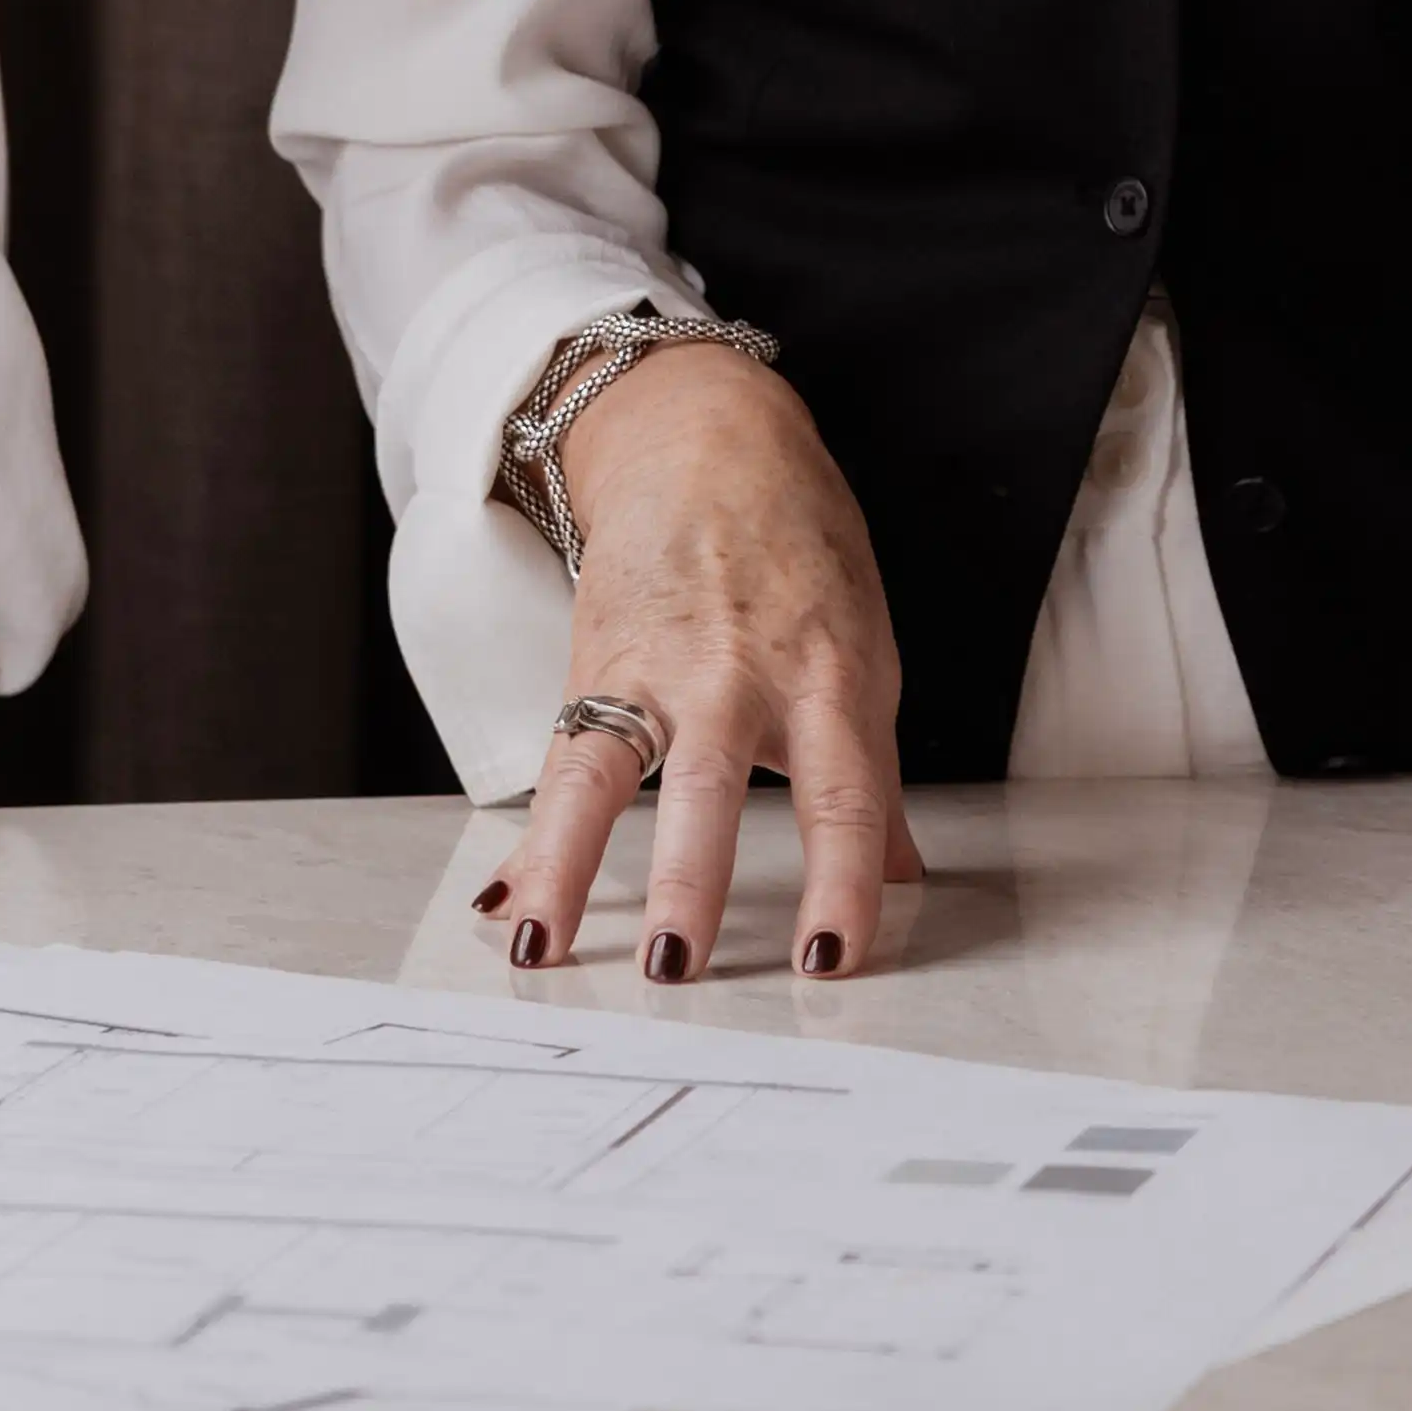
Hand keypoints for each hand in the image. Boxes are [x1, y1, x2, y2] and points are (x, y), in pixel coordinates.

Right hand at [480, 343, 913, 984]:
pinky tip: (508, 905)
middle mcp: (743, 677)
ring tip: (550, 946)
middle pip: (717, 786)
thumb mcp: (863, 653)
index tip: (834, 959)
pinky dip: (531, 842)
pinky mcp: (598, 669)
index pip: (848, 798)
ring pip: (609, 774)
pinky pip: (560, 764)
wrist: (708, 446)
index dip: (846, 883)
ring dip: (574, 867)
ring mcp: (661, 672)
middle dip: (695, 879)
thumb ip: (874, 776)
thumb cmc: (798, 554)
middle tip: (679, 964)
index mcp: (833, 680)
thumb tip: (903, 877)